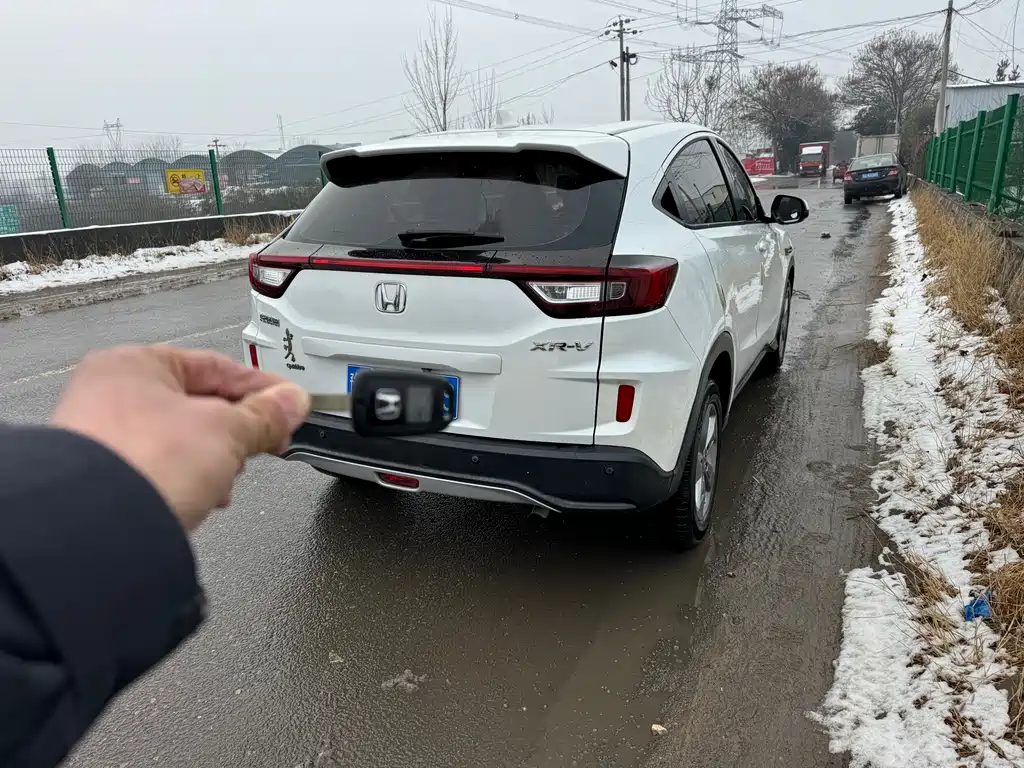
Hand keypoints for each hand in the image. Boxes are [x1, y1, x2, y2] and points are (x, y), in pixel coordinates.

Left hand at [50, 345, 310, 530]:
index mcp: (135, 364)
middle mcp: (110, 394)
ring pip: (179, 440)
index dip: (262, 388)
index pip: (217, 366)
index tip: (290, 405)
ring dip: (212, 459)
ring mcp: (103, 438)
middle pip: (197, 404)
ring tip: (226, 477)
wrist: (99, 529)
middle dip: (236, 429)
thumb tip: (291, 403)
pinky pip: (159, 469)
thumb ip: (265, 415)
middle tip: (266, 442)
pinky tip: (200, 496)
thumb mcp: (227, 430)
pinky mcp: (104, 480)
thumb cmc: (143, 463)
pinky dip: (185, 480)